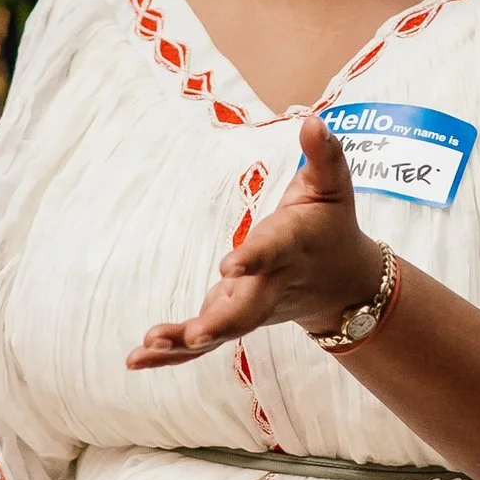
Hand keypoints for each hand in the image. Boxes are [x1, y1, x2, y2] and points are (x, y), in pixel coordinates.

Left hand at [129, 116, 383, 370]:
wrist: (343, 285)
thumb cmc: (330, 226)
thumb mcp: (333, 187)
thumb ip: (325, 154)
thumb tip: (314, 120)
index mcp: (292, 248)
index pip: (273, 252)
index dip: (254, 259)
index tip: (230, 265)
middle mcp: (270, 285)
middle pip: (245, 310)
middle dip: (219, 322)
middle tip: (193, 335)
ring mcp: (251, 309)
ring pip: (219, 332)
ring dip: (183, 345)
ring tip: (147, 347)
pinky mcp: (233, 319)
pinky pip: (203, 344)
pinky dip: (172, 354)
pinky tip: (136, 359)